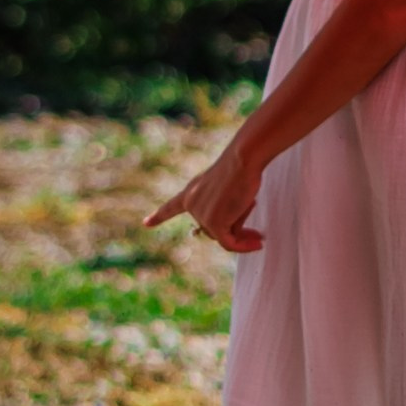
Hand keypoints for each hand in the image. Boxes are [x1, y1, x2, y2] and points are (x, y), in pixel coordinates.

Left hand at [146, 130, 264, 253]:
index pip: (172, 206)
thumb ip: (222, 213)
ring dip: (242, 235)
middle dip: (234, 231)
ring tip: (257, 228)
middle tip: (256, 233)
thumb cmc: (240, 170)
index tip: (146, 223)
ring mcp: (201, 214)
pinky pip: (229, 243)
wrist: (242, 159)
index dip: (159, 216)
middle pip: (213, 228)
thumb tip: (227, 239)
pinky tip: (259, 242)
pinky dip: (244, 246)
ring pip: (223, 236)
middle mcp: (192, 203)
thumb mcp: (227, 192)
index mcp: (192, 191)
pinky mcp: (214, 223)